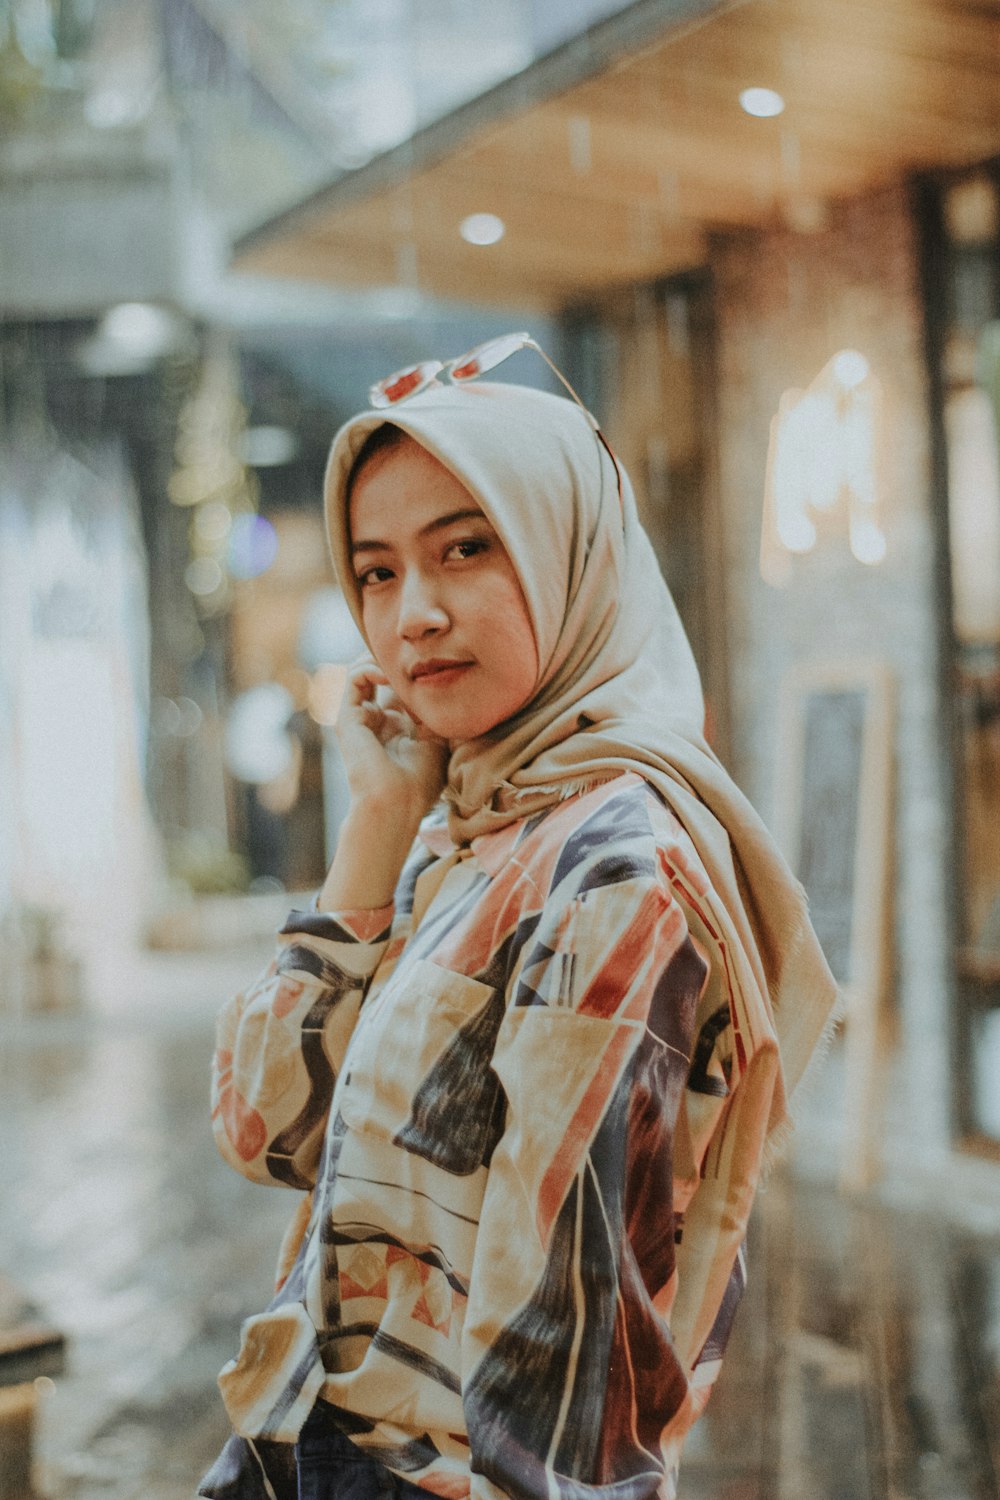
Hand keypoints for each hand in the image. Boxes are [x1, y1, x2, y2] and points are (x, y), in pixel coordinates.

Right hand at [336, 657, 447, 823]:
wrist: (395, 804)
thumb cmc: (419, 784)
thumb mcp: (436, 741)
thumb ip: (432, 711)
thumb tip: (439, 681)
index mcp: (396, 727)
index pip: (400, 687)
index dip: (416, 673)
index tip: (437, 667)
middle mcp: (376, 719)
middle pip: (382, 674)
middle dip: (399, 661)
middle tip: (421, 656)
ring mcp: (361, 717)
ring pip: (365, 670)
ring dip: (385, 661)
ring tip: (404, 665)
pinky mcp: (348, 716)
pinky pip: (354, 677)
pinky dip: (371, 667)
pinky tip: (391, 676)